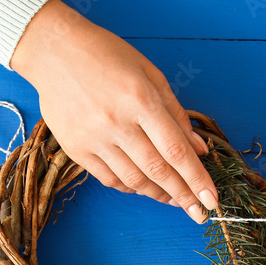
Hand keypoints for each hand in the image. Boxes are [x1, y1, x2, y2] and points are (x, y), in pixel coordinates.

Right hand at [11, 0, 216, 223]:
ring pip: (134, 179)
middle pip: (158, 170)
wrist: (53, 50)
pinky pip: (109, 179)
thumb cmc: (106, 55)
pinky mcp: (76, 148)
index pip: (176, 149)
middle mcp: (117, 122)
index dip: (197, 178)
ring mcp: (94, 138)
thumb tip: (198, 149)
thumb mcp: (149, 74)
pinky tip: (144, 188)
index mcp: (140, 99)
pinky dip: (131, 187)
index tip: (211, 199)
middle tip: (199, 214)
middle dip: (183, 195)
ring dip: (158, 194)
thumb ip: (176, 113)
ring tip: (175, 200)